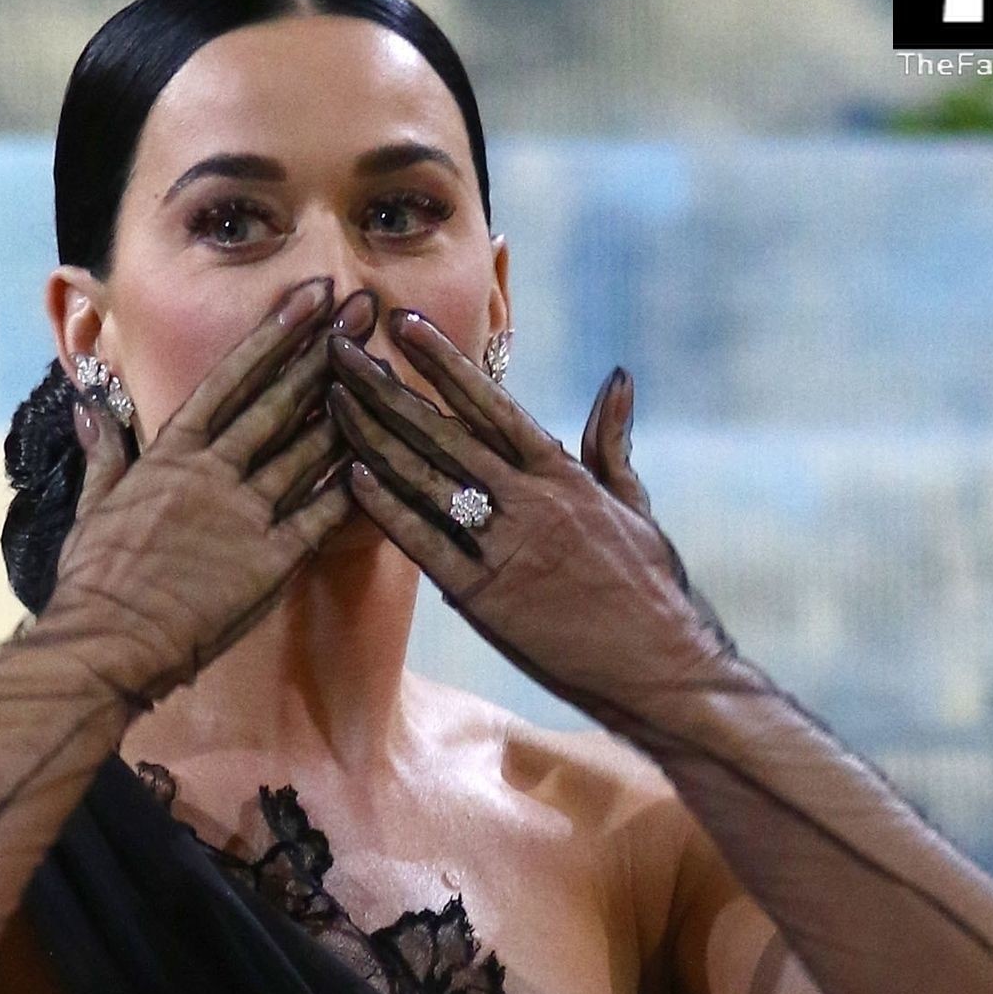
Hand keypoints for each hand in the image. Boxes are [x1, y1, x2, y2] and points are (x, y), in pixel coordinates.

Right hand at [40, 276, 370, 708]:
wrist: (105, 645)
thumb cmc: (93, 583)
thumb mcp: (93, 507)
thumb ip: (104, 452)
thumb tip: (89, 405)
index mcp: (171, 454)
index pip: (232, 379)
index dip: (274, 335)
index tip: (309, 298)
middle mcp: (213, 473)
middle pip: (280, 400)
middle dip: (326, 349)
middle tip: (366, 306)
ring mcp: (245, 516)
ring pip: (309, 449)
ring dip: (350, 404)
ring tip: (385, 365)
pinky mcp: (270, 563)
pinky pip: (322, 517)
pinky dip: (354, 487)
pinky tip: (389, 456)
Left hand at [323, 308, 735, 713]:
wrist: (662, 669)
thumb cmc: (652, 588)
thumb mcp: (634, 506)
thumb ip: (610, 443)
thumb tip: (617, 379)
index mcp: (562, 474)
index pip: (492, 403)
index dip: (444, 361)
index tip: (402, 324)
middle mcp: (529, 500)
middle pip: (443, 432)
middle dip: (386, 388)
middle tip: (339, 348)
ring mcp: (505, 547)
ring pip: (424, 479)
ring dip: (372, 437)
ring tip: (330, 400)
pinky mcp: (485, 597)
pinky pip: (424, 544)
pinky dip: (387, 509)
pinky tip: (350, 476)